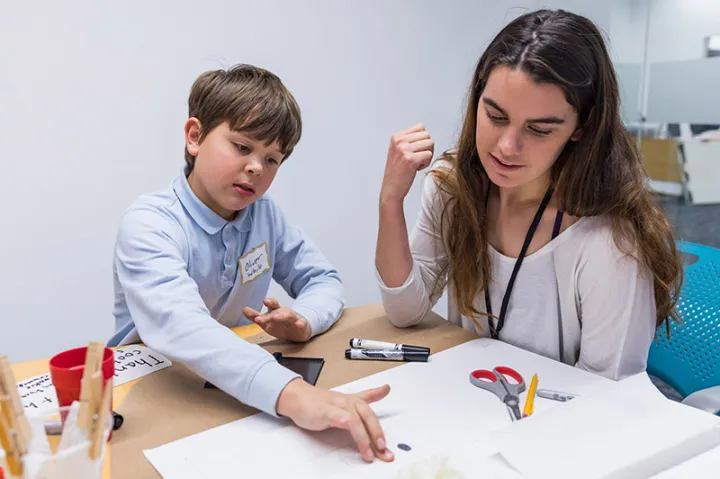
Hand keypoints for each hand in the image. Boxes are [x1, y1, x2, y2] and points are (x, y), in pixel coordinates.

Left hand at [243, 298, 310, 341]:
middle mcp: (284, 313)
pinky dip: (300, 324)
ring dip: (282, 316)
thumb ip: (256, 316)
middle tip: (266, 305)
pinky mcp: (301, 324)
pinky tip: (298, 325)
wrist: (299, 330)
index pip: (271, 305)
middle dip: (272, 307)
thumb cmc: (281, 324)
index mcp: (275, 311)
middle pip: (278, 309)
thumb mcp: (267, 321)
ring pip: (288, 315)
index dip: (269, 302)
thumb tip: (244, 309)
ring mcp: (293, 318)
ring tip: (276, 317)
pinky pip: (301, 323)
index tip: (264, 300)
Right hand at [277, 379, 393, 462]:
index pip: (371, 408)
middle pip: (368, 415)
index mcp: (353, 401)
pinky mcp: (326, 412)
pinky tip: (353, 433)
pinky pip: (341, 418)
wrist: (297, 397)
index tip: (390, 414)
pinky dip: (348, 424)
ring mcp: (338, 406)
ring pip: (356, 420)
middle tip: (384, 450)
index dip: (386, 410)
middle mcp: (348, 402)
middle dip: (378, 434)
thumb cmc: (319, 403)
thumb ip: (366, 397)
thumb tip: (384, 390)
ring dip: (364, 438)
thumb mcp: (345, 402)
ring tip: (368, 453)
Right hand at [380, 123, 433, 204]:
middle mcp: (399, 141)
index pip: (420, 127)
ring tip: (416, 163)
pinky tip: (416, 169)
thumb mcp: (398, 151)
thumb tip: (426, 133)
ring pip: (430, 144)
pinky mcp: (410, 159)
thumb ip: (409, 140)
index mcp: (396, 136)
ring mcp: (404, 149)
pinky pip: (429, 155)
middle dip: (426, 148)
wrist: (391, 189)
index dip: (422, 140)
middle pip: (427, 135)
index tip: (414, 151)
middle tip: (417, 158)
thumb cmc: (397, 172)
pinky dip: (426, 163)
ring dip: (427, 155)